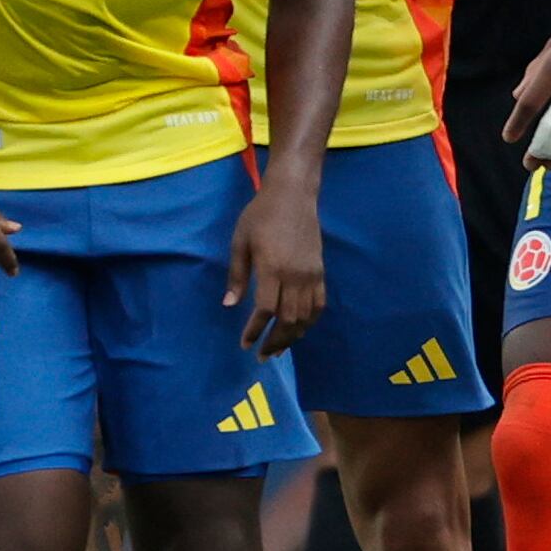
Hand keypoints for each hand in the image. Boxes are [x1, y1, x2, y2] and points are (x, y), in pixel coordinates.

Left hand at [227, 167, 327, 355]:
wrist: (294, 194)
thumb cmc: (260, 215)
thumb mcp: (240, 242)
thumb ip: (237, 276)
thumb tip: (229, 305)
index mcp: (272, 268)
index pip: (265, 310)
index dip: (254, 330)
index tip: (245, 344)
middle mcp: (295, 276)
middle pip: (288, 319)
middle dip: (275, 341)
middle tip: (263, 356)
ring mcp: (311, 275)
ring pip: (305, 316)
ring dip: (292, 336)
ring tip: (279, 349)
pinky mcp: (320, 272)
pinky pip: (319, 304)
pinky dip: (310, 321)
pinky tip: (299, 329)